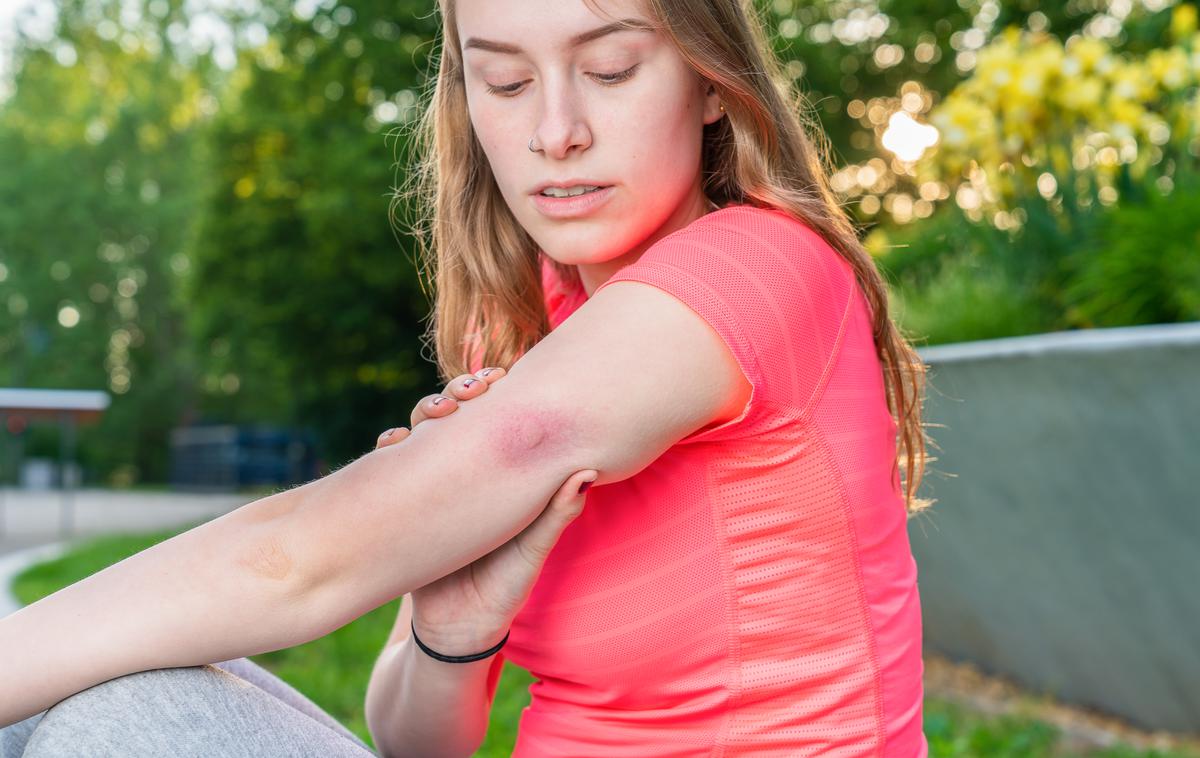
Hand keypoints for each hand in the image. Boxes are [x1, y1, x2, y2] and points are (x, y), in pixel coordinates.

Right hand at [375, 368, 597, 655]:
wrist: (456, 627)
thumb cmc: (504, 585)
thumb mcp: (531, 551)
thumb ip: (556, 515)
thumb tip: (588, 472)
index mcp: (501, 474)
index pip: (499, 419)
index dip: (498, 393)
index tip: (502, 376)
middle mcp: (466, 470)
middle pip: (459, 413)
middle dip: (459, 391)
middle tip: (469, 390)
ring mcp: (432, 481)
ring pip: (424, 430)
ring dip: (425, 410)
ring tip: (435, 412)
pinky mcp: (402, 499)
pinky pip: (391, 463)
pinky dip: (390, 445)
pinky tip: (393, 443)